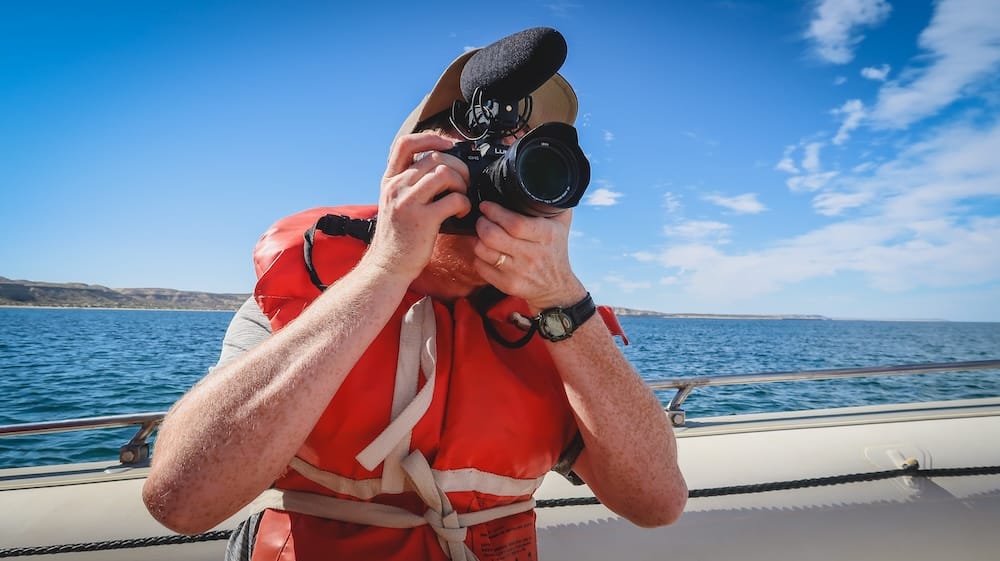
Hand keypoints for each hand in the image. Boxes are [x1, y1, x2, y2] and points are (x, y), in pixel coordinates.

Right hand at [366, 133, 471, 280]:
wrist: (388, 266)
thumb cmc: (397, 237)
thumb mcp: (394, 203)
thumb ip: (409, 183)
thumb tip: (439, 166)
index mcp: (390, 180)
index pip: (406, 144)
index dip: (431, 137)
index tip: (449, 144)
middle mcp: (397, 187)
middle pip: (434, 157)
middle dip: (457, 166)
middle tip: (464, 181)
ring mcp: (408, 202)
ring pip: (445, 173)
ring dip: (461, 183)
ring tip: (462, 196)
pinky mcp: (423, 220)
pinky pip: (454, 199)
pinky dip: (464, 203)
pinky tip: (462, 212)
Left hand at [473, 201, 586, 311]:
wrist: (556, 288)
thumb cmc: (555, 250)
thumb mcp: (561, 225)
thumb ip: (554, 203)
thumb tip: (545, 179)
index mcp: (546, 236)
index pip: (514, 223)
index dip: (495, 212)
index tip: (487, 206)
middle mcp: (533, 255)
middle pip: (494, 236)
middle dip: (482, 223)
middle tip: (482, 219)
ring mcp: (519, 272)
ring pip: (484, 251)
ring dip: (477, 239)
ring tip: (482, 234)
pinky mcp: (508, 285)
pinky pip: (481, 267)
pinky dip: (478, 257)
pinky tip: (485, 251)